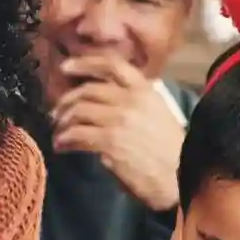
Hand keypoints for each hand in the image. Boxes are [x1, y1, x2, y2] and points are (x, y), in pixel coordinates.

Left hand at [52, 55, 184, 212]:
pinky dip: (65, 139)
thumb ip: (134, 103)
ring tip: (59, 133)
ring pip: (79, 111)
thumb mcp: (158, 114)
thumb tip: (103, 105)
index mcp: (145, 90)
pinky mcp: (110, 142)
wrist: (181, 176)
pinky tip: (62, 146)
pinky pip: (77, 135)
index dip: (85, 63)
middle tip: (58, 113)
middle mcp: (131, 99)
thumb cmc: (170, 151)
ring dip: (63, 122)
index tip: (66, 67)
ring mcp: (119, 119)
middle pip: (88, 90)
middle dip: (67, 101)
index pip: (112, 65)